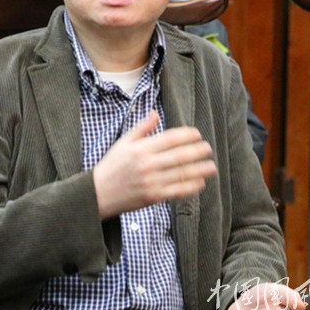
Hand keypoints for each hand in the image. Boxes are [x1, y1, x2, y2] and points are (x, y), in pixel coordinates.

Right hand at [93, 110, 216, 218]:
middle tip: (208, 148)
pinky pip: (176, 191)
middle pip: (178, 156)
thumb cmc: (111, 166)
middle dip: (197, 151)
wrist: (98, 193)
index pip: (169, 138)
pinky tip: (200, 182)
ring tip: (211, 166)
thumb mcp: (123, 143)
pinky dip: (190, 187)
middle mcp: (147, 164)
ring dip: (198, 169)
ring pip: (180, 174)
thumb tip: (155, 113)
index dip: (186, 135)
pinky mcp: (153, 197)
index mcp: (140, 148)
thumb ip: (141, 128)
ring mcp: (151, 181)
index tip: (197, 134)